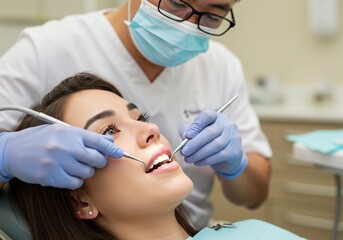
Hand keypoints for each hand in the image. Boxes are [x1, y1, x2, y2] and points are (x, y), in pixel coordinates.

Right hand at [0, 124, 122, 188]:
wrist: (13, 151)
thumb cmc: (41, 139)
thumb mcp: (61, 131)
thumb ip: (85, 137)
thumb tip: (109, 142)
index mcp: (70, 133)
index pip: (98, 141)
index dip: (111, 149)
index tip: (119, 154)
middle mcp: (65, 147)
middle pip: (96, 159)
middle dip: (98, 161)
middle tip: (91, 160)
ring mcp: (58, 163)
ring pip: (87, 173)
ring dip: (85, 171)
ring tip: (73, 165)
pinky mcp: (51, 177)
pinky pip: (75, 182)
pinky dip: (75, 180)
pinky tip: (66, 173)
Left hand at [179, 110, 247, 178]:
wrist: (227, 155)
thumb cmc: (208, 141)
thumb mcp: (198, 133)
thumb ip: (188, 130)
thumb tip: (184, 136)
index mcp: (216, 116)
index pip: (207, 115)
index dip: (196, 125)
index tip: (186, 136)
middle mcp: (227, 124)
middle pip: (210, 132)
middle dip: (194, 144)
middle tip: (183, 152)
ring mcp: (233, 137)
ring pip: (215, 145)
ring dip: (199, 154)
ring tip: (188, 159)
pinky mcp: (235, 150)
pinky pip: (220, 155)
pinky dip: (206, 160)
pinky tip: (197, 163)